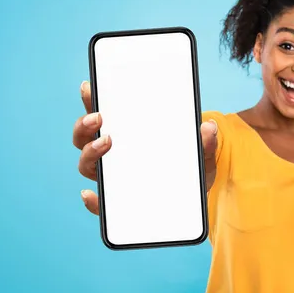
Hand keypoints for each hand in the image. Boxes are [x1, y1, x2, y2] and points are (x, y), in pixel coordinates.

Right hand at [72, 81, 218, 214]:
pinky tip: (92, 195)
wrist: (196, 199)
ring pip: (87, 166)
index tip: (88, 86)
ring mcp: (114, 178)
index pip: (102, 116)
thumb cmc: (191, 168)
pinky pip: (100, 205)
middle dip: (85, 126)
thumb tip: (209, 127)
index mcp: (128, 135)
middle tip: (99, 118)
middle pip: (84, 139)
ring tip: (106, 143)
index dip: (90, 100)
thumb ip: (206, 141)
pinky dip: (93, 201)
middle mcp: (114, 155)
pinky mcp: (119, 204)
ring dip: (90, 153)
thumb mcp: (202, 153)